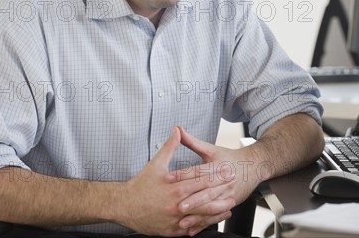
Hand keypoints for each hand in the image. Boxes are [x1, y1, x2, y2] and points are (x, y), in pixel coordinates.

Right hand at [115, 127, 235, 236]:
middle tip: (234, 185)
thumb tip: (177, 130)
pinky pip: (192, 228)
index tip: (229, 169)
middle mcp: (177, 203)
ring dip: (218, 210)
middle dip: (221, 191)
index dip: (217, 174)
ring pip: (202, 215)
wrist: (124, 206)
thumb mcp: (156, 164)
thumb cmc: (141, 185)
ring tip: (230, 204)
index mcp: (175, 186)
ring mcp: (175, 218)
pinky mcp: (172, 230)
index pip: (201, 179)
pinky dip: (205, 223)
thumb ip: (170, 147)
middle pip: (205, 196)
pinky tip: (213, 219)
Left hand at [176, 127, 265, 234]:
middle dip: (192, 199)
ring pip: (211, 206)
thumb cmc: (230, 158)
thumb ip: (192, 142)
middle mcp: (224, 180)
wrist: (254, 167)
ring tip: (183, 220)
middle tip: (177, 204)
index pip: (198, 171)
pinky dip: (204, 223)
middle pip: (206, 190)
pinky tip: (193, 229)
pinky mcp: (230, 203)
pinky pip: (216, 215)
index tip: (169, 179)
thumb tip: (178, 130)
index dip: (183, 175)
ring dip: (197, 214)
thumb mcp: (212, 149)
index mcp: (218, 166)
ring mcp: (228, 194)